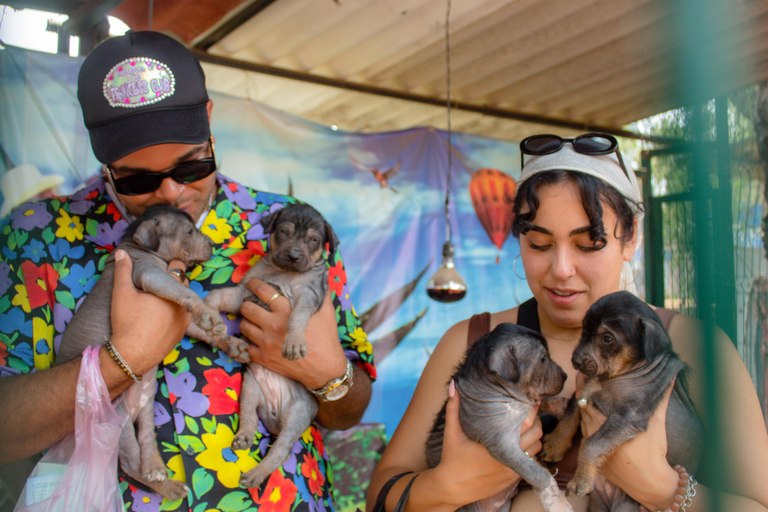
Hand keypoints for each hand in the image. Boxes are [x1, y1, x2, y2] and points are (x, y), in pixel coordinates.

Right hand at [108, 251, 190, 376]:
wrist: (130, 355)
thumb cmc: (126, 322)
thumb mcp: (121, 293)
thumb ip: (122, 270)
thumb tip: (121, 252)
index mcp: (172, 291)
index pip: (178, 269)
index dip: (171, 266)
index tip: (163, 268)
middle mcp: (183, 305)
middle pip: (182, 286)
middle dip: (172, 284)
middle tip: (157, 287)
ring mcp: (184, 321)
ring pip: (182, 303)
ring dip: (173, 301)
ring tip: (156, 304)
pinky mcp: (181, 334)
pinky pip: (180, 319)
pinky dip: (172, 316)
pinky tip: (159, 318)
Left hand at [239, 277, 346, 389]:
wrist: (325, 369)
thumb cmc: (326, 339)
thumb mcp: (327, 313)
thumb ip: (321, 294)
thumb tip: (322, 278)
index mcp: (286, 312)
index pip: (264, 292)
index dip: (254, 285)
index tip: (251, 283)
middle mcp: (273, 325)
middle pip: (247, 309)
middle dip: (247, 305)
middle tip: (250, 305)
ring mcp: (266, 343)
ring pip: (243, 326)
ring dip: (246, 322)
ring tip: (252, 322)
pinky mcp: (263, 358)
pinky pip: (246, 346)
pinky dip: (248, 342)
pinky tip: (254, 339)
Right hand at [431, 380, 540, 506]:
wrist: (452, 487)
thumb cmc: (452, 458)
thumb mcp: (451, 432)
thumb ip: (453, 408)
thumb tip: (453, 385)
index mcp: (497, 443)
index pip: (525, 423)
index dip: (532, 410)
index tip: (531, 399)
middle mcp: (508, 458)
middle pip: (536, 434)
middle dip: (537, 421)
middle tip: (532, 411)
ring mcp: (512, 470)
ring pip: (536, 449)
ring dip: (535, 436)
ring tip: (528, 426)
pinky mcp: (512, 479)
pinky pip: (530, 462)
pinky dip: (529, 450)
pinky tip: (521, 443)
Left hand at [575, 373, 678, 508]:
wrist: (649, 482)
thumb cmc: (653, 451)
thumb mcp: (656, 423)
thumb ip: (660, 400)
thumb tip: (670, 378)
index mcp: (605, 422)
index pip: (586, 398)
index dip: (584, 384)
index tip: (583, 372)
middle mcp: (593, 432)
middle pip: (582, 408)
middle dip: (584, 394)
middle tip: (585, 378)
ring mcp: (590, 445)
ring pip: (583, 420)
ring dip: (586, 409)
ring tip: (589, 394)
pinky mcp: (592, 456)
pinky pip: (585, 435)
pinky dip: (589, 424)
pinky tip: (595, 417)